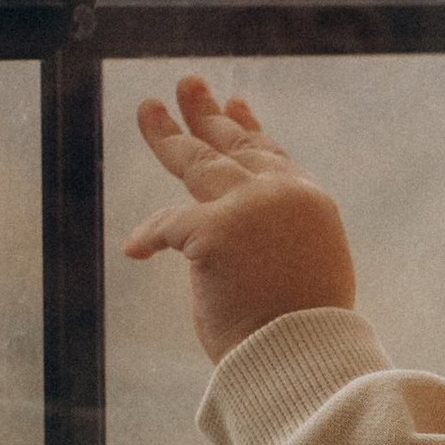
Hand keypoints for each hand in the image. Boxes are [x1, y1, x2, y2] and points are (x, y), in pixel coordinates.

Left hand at [125, 72, 357, 362]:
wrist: (304, 359)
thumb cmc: (304, 334)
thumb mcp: (304, 270)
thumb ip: (276, 239)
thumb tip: (236, 239)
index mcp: (310, 203)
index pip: (272, 157)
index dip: (248, 131)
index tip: (234, 108)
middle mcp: (282, 194)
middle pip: (234, 148)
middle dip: (206, 116)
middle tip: (187, 85)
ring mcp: (248, 207)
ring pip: (198, 164)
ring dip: (168, 136)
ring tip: (149, 110)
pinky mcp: (213, 230)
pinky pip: (168, 225)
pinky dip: (150, 239)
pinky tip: (135, 249)